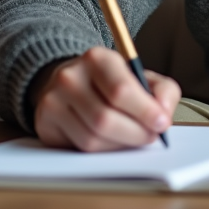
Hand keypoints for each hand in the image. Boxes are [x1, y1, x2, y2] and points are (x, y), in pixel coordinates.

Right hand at [28, 46, 180, 151]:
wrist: (71, 83)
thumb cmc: (111, 82)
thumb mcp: (140, 76)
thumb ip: (163, 90)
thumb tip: (164, 114)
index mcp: (97, 58)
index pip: (121, 90)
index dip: (145, 111)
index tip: (161, 123)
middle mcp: (70, 76)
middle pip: (105, 119)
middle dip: (135, 134)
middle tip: (151, 136)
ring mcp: (53, 100)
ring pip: (92, 138)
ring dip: (120, 145)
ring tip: (133, 138)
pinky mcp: (45, 123)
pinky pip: (79, 148)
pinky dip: (102, 151)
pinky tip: (112, 141)